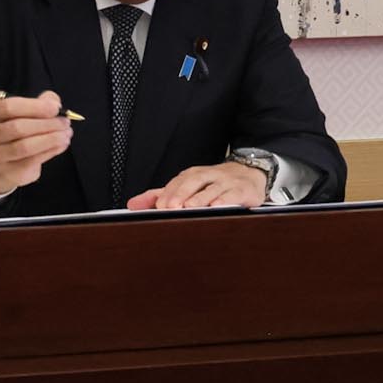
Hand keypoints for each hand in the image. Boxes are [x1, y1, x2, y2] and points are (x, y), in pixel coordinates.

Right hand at [0, 92, 72, 195]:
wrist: (1, 166)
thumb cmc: (15, 134)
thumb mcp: (24, 114)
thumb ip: (40, 103)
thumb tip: (54, 102)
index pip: (9, 107)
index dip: (35, 106)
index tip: (55, 108)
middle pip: (17, 128)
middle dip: (46, 124)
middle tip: (65, 123)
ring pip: (25, 146)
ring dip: (51, 139)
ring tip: (66, 134)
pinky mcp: (8, 171)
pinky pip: (32, 161)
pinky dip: (51, 151)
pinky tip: (61, 145)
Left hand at [127, 161, 268, 210]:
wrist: (250, 174)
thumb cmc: (215, 184)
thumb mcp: (187, 187)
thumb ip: (161, 195)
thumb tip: (133, 204)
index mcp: (193, 175)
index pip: (178, 182)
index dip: (168, 193)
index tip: (158, 206)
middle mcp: (209, 175)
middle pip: (193, 182)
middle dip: (181, 194)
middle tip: (169, 207)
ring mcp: (226, 182)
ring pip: (212, 188)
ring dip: (201, 198)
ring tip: (189, 208)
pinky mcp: (243, 190)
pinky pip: (234, 194)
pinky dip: (225, 200)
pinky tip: (217, 206)